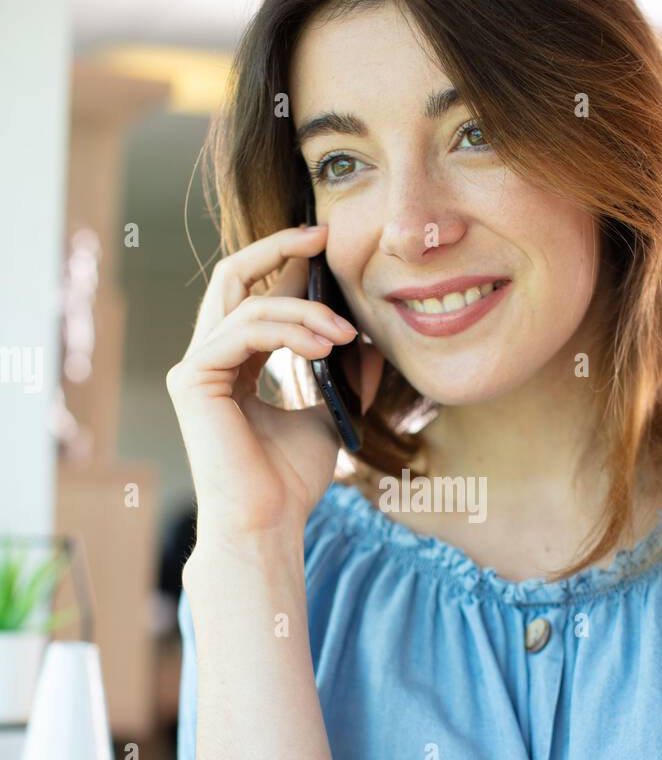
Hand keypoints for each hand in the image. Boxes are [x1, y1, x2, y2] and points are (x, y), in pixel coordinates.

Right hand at [166, 224, 384, 543]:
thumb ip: (340, 377)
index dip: (288, 266)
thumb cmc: (291, 483)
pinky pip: (243, 330)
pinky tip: (325, 345)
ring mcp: (196, 367)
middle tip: (323, 234)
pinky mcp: (193, 379)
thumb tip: (370, 342)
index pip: (256, 295)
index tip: (329, 247)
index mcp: (235, 365)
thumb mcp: (328, 416)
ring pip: (246, 303)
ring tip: (346, 333)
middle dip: (278, 249)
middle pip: (232, 276)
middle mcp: (209, 359)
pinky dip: (289, 330)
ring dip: (304, 310)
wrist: (268, 524)